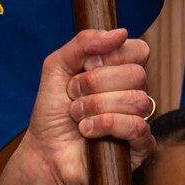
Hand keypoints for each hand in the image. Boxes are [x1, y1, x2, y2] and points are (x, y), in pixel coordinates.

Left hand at [4, 27, 153, 184]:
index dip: (111, 56)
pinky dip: (106, 125)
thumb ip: (84, 43)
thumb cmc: (52, 112)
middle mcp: (133, 93)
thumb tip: (122, 32)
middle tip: (74, 97)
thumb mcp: (57, 66)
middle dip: (95, 84)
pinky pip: (137, 126)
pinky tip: (88, 132)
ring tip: (78, 117)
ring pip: (136, 100)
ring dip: (96, 107)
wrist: (44, 152)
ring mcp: (139, 119)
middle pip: (136, 73)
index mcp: (119, 72)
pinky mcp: (141, 147)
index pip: (138, 50)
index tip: (85, 67)